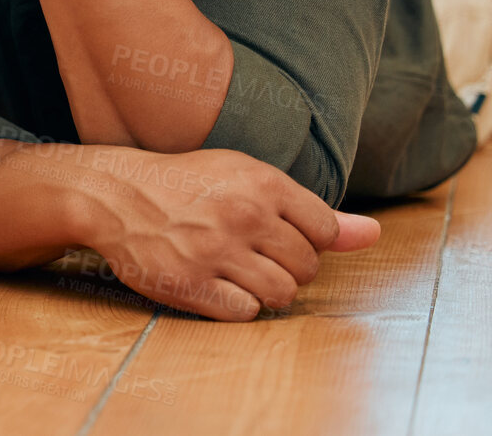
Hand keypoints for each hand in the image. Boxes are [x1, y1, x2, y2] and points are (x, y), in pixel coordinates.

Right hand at [78, 146, 380, 321]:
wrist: (116, 194)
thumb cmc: (188, 184)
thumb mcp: (247, 179)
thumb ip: (312, 211)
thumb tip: (374, 235)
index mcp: (261, 183)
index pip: (325, 232)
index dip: (305, 237)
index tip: (276, 231)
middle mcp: (242, 216)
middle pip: (307, 268)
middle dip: (287, 266)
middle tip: (252, 251)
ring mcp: (215, 252)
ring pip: (282, 295)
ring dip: (266, 289)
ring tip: (238, 270)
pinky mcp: (190, 284)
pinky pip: (245, 312)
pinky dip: (236, 304)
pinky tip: (216, 283)